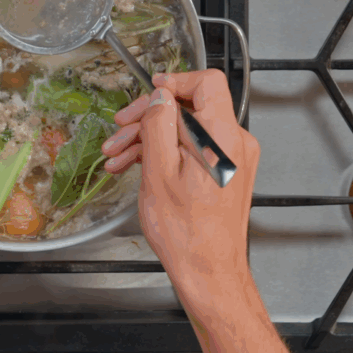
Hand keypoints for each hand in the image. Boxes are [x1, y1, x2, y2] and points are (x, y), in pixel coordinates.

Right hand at [101, 69, 258, 312]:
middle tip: (120, 128)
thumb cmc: (186, 234)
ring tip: (118, 155)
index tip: (151, 90)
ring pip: (187, 129)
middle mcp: (235, 144)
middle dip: (150, 115)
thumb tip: (158, 96)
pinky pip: (193, 148)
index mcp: (223, 138)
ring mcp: (232, 158)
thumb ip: (159, 125)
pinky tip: (136, 164)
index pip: (208, 83)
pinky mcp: (225, 171)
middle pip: (191, 107)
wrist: (207, 271)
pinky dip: (166, 152)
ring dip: (151, 137)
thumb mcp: (159, 172)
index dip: (176, 80)